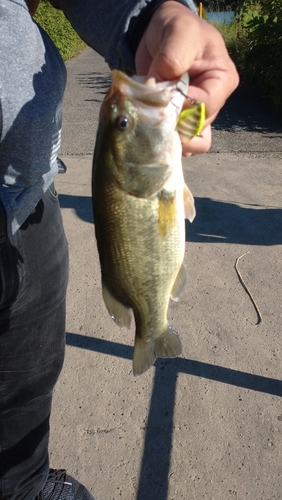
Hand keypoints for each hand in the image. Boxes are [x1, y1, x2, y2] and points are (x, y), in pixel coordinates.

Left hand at [135, 1, 238, 154]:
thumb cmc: (177, 28)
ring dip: (170, 139)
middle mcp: (215, 101)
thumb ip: (173, 59)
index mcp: (222, 80)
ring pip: (191, 141)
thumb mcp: (179, 32)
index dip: (181, 109)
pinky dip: (165, 141)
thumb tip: (161, 89)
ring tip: (151, 127)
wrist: (160, 34)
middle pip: (197, 128)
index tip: (159, 101)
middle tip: (149, 113)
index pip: (205, 108)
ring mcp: (198, 114)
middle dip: (172, 124)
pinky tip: (151, 131)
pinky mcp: (182, 121)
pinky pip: (180, 143)